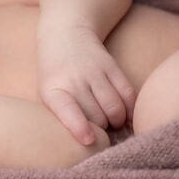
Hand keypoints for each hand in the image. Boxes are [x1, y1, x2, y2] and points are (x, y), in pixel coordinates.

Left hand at [37, 24, 136, 145]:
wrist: (65, 35)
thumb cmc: (55, 77)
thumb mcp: (48, 96)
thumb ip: (64, 118)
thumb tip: (91, 144)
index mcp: (53, 90)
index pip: (68, 110)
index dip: (79, 126)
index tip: (89, 140)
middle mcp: (74, 80)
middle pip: (97, 117)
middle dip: (100, 130)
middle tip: (98, 130)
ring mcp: (95, 72)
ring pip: (115, 109)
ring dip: (116, 122)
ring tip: (110, 122)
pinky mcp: (112, 67)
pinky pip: (128, 95)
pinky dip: (130, 110)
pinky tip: (125, 115)